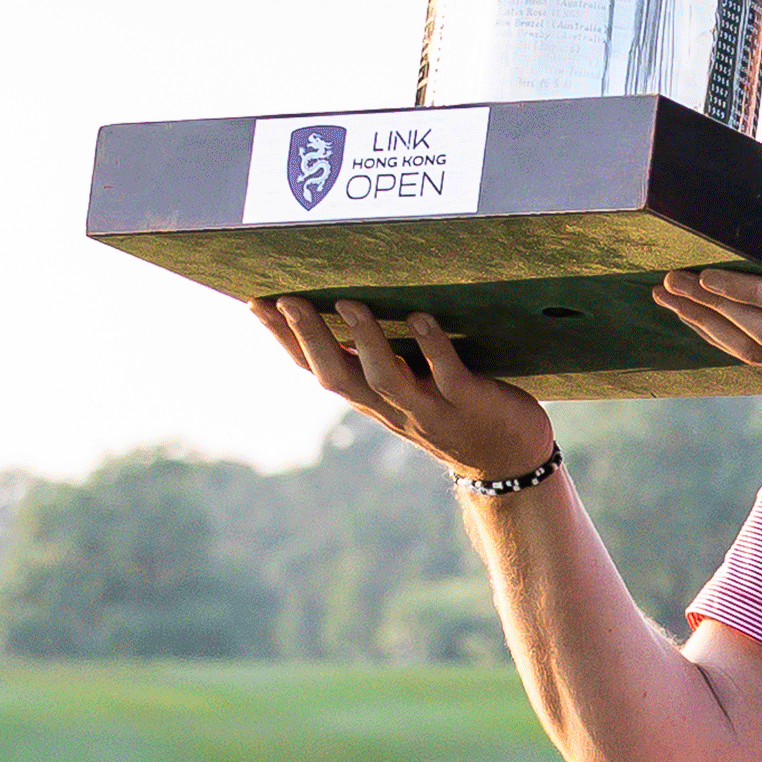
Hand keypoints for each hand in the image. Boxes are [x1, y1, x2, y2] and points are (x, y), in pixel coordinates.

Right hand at [250, 296, 554, 480]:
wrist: (506, 462)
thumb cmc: (454, 412)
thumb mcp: (407, 390)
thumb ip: (377, 361)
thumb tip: (345, 313)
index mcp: (372, 400)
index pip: (316, 368)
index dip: (284, 340)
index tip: (255, 303)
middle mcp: (392, 406)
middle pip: (337, 376)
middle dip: (309, 338)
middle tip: (286, 299)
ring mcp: (429, 407)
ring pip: (385, 378)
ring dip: (365, 340)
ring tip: (348, 302)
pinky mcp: (468, 402)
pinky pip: (447, 375)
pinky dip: (432, 347)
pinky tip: (420, 317)